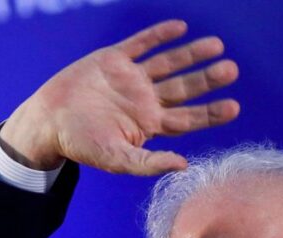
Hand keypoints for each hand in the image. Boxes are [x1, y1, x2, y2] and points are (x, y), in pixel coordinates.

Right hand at [0, 20, 239, 174]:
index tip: (234, 107)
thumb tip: (185, 165)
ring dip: (191, 54)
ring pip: (168, 63)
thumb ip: (149, 163)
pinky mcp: (114, 59)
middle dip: (207, 79)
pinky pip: (141, 43)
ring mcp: (131, 78)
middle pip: (184, 88)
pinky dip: (159, 35)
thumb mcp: (117, 160)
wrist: (48, 122)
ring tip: (217, 46)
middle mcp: (146, 100)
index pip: (188, 118)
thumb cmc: (82, 145)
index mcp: (150, 124)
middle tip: (231, 70)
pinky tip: (180, 27)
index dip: (211, 113)